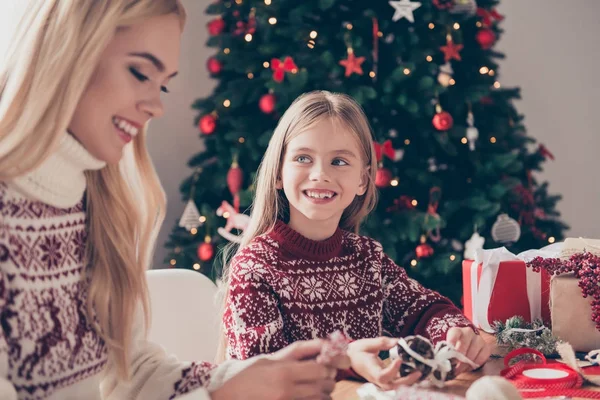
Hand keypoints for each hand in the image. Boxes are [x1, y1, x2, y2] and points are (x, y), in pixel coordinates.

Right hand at [211, 340, 337, 399]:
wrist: (227, 398)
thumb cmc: (246, 378)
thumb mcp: (269, 360)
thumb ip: (294, 354)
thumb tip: (322, 346)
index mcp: (283, 372)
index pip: (320, 369)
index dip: (327, 367)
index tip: (325, 365)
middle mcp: (287, 391)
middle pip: (323, 386)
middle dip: (327, 380)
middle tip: (324, 377)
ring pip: (320, 399)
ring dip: (323, 393)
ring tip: (317, 387)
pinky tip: (309, 397)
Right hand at [347, 337, 421, 390]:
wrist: (350, 358)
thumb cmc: (358, 351)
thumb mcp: (367, 343)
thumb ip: (382, 342)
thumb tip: (398, 341)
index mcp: (371, 370)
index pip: (382, 376)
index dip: (392, 370)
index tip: (400, 359)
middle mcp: (376, 378)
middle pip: (392, 385)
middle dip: (406, 381)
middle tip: (418, 371)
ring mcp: (380, 380)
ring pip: (395, 386)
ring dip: (408, 381)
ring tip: (419, 372)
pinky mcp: (384, 378)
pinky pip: (396, 382)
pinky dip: (406, 378)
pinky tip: (414, 371)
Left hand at [446, 327, 490, 374]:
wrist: (464, 346)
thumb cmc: (453, 348)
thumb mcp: (446, 348)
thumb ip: (444, 352)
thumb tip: (442, 362)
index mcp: (456, 331)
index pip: (454, 334)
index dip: (452, 343)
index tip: (449, 353)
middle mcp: (468, 332)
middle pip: (464, 344)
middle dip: (459, 358)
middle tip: (454, 368)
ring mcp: (478, 339)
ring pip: (473, 351)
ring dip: (466, 363)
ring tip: (460, 370)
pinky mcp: (486, 347)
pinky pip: (483, 356)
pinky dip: (476, 363)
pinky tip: (469, 367)